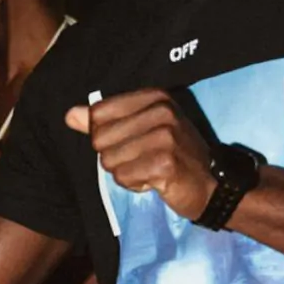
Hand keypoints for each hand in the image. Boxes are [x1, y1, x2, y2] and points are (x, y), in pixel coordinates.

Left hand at [65, 90, 213, 220]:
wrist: (213, 187)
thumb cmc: (175, 156)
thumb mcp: (141, 130)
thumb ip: (103, 122)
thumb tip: (70, 115)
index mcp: (154, 96)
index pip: (98, 114)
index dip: (107, 136)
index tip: (135, 142)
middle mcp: (161, 111)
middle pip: (100, 139)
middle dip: (115, 157)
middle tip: (144, 159)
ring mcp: (165, 137)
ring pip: (109, 161)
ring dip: (126, 173)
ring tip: (151, 170)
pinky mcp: (165, 163)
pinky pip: (123, 177)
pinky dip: (135, 185)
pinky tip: (156, 181)